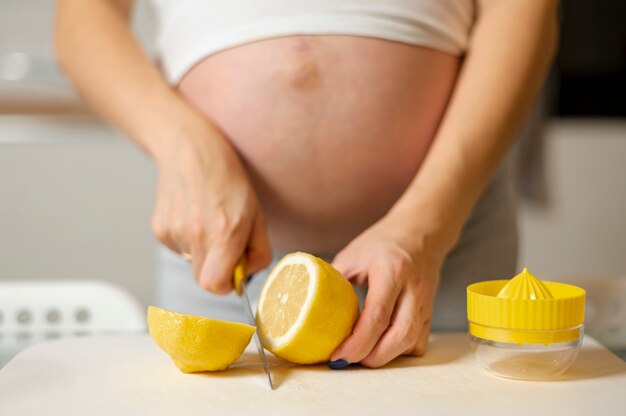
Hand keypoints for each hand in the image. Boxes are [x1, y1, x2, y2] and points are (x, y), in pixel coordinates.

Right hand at [151, 124, 271, 292]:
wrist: (189, 149)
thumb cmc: (228, 179)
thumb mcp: (257, 213)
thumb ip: (259, 250)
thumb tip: (248, 274)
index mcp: (223, 232)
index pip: (215, 285)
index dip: (227, 284)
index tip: (235, 269)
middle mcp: (195, 235)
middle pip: (204, 279)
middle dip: (218, 268)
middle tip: (226, 242)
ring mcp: (173, 232)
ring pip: (192, 263)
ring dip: (204, 251)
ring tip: (208, 219)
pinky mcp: (159, 230)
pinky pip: (179, 249)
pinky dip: (188, 240)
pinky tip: (193, 215)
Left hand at [330, 216, 447, 367]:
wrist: (419, 232)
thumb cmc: (382, 242)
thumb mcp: (352, 255)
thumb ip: (333, 282)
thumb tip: (308, 308)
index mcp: (391, 271)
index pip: (377, 316)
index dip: (356, 342)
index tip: (336, 355)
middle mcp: (413, 288)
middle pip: (400, 336)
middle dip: (371, 357)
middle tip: (346, 360)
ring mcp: (425, 302)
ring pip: (412, 343)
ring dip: (385, 357)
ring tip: (360, 356)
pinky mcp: (430, 312)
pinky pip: (418, 343)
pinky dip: (399, 351)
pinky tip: (381, 345)